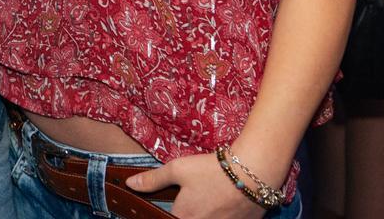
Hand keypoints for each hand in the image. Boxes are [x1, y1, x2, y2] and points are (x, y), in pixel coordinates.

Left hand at [126, 152, 274, 218]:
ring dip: (203, 214)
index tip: (174, 205)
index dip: (165, 214)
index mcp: (183, 217)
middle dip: (185, 212)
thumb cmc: (213, 170)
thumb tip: (130, 185)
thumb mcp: (178, 169)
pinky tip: (222, 206)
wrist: (254, 172)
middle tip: (193, 198)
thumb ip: (153, 179)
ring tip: (208, 201)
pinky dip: (221, 216)